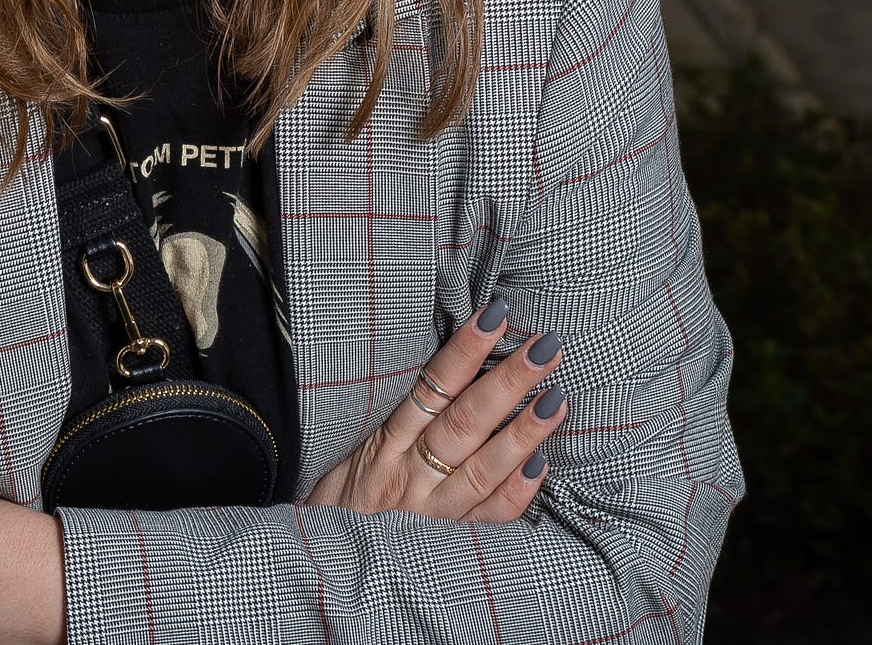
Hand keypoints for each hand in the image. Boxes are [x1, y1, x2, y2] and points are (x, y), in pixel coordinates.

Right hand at [304, 303, 566, 521]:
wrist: (314, 557)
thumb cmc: (339, 490)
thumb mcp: (355, 441)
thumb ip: (398, 411)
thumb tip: (446, 362)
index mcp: (387, 439)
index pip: (433, 385)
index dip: (465, 349)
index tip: (495, 314)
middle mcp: (409, 472)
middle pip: (466, 421)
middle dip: (509, 382)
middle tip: (547, 348)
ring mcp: (429, 509)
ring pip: (482, 468)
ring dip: (523, 434)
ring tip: (557, 399)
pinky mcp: (442, 540)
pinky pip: (485, 518)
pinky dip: (515, 492)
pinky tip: (542, 466)